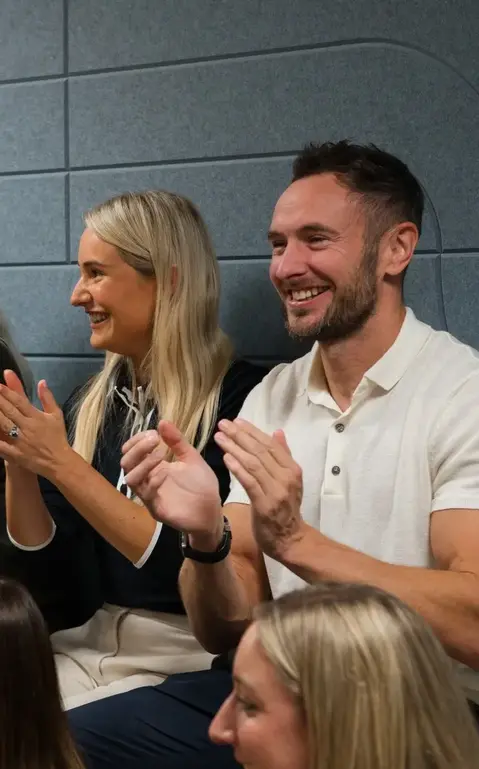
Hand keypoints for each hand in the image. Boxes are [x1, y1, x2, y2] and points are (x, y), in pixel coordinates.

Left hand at [0, 370, 70, 477]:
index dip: (8, 393)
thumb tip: (41, 382)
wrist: (59, 462)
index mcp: (37, 417)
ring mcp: (20, 441)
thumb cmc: (57, 437)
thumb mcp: (56, 415)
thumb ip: (48, 398)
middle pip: (9, 411)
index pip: (20, 402)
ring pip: (4, 425)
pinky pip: (2, 446)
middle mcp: (28, 427)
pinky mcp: (16, 453)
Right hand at [121, 421, 222, 545]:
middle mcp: (147, 479)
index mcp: (153, 466)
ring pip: (130, 478)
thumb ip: (177, 441)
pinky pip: (146, 494)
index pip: (131, 451)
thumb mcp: (190, 457)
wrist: (212, 510)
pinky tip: (165, 472)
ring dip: (143, 463)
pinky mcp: (156, 509)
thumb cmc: (201, 484)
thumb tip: (162, 421)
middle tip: (155, 439)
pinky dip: (153, 480)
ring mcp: (149, 495)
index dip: (137, 440)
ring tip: (161, 454)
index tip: (153, 432)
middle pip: (126, 462)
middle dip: (138, 448)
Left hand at [214, 418, 303, 559]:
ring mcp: (276, 490)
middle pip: (260, 451)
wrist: (290, 540)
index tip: (237, 421)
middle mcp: (286, 477)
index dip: (253, 431)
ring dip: (235, 448)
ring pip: (253, 464)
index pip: (271, 444)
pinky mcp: (265, 504)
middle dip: (240, 435)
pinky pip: (250, 482)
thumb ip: (283, 456)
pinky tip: (226, 458)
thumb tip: (277, 432)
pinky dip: (238, 468)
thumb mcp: (289, 480)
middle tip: (223, 424)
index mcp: (292, 469)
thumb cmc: (286, 509)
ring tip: (220, 437)